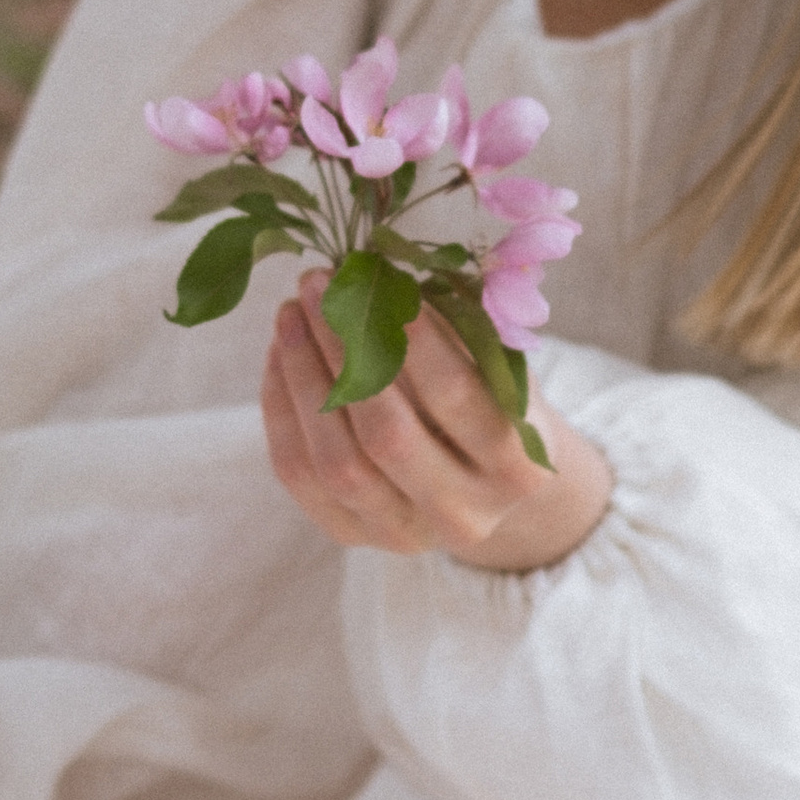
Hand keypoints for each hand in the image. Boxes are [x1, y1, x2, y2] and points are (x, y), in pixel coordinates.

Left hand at [261, 270, 612, 573]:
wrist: (483, 478)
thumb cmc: (491, 397)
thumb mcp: (497, 362)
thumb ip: (460, 323)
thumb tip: (390, 264)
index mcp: (518, 469)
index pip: (457, 398)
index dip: (413, 337)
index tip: (378, 278)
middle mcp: (465, 516)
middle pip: (388, 436)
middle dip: (345, 350)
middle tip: (318, 283)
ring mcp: (404, 534)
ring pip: (336, 462)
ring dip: (304, 376)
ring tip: (291, 313)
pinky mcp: (352, 535)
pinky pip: (300, 474)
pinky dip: (282, 409)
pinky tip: (281, 354)